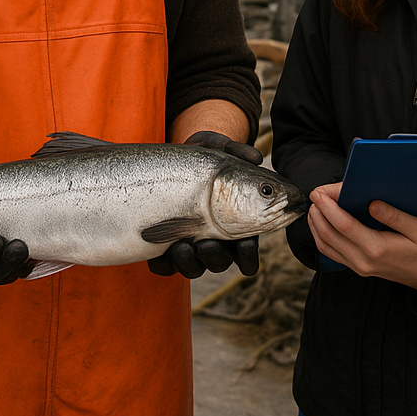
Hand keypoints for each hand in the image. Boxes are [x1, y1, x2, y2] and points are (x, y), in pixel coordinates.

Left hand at [148, 130, 262, 277]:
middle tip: (208, 243)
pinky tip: (160, 251)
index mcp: (234, 225)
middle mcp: (213, 240)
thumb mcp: (217, 147)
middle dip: (215, 257)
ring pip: (194, 268)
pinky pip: (164, 267)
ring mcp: (189, 245)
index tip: (245, 242)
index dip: (247, 255)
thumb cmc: (203, 155)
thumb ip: (236, 150)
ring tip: (181, 246)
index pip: (246, 253)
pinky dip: (163, 264)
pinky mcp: (164, 246)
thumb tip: (256, 157)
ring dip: (190, 262)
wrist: (173, 158)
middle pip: (220, 263)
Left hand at [308, 181, 416, 291]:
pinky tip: (322, 223)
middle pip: (328, 235)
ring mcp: (360, 267)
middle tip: (315, 193)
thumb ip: (395, 216)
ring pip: (325, 246)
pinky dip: (321, 236)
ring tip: (315, 205)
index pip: (344, 225)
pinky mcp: (359, 268)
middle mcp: (364, 261)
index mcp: (377, 248)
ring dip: (316, 224)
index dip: (328, 206)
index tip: (319, 191)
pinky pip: (332, 253)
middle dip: (318, 212)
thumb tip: (373, 203)